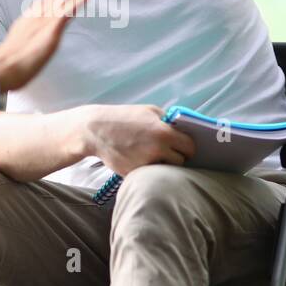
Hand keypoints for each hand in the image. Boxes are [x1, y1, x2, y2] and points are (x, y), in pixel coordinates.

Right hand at [0, 0, 110, 92]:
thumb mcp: (32, 31)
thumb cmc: (16, 56)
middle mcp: (44, 9)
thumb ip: (44, 21)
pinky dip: (76, 2)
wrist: (1, 69)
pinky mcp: (48, 33)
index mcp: (41, 9)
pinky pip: (64, 15)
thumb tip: (56, 14)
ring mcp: (45, 19)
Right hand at [80, 104, 196, 175]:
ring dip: (163, 165)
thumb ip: (169, 121)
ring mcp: (145, 163)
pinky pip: (149, 174)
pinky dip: (147, 169)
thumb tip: (184, 131)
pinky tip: (138, 159)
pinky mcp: (134, 174)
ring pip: (166, 170)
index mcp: (164, 133)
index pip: (190, 147)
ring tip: (152, 155)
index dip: (188, 147)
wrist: (95, 130)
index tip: (184, 147)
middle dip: (177, 157)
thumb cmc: (124, 118)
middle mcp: (157, 150)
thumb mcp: (149, 111)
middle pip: (181, 161)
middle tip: (168, 152)